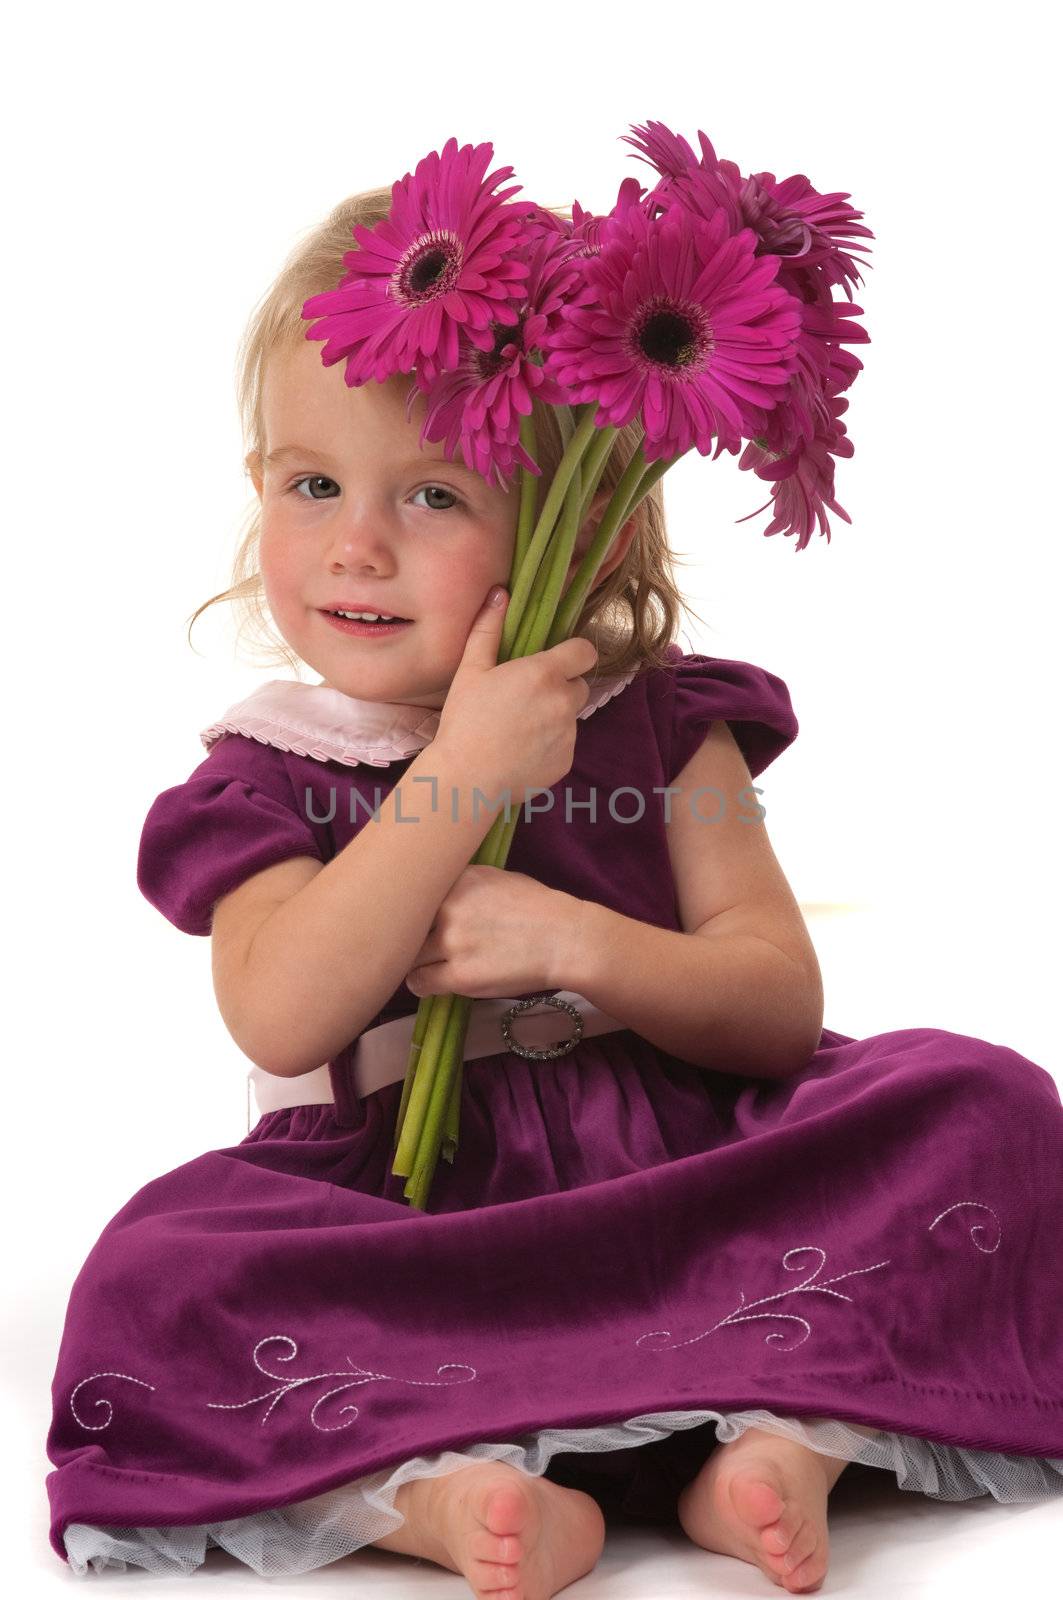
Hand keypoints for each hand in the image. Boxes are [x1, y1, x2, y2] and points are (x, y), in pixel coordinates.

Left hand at [404, 865, 581, 999]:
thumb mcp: (499, 879)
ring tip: (422, 965)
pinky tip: (427, 982)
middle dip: (408, 935)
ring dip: (414, 961)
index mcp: (460, 879)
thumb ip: (465, 885)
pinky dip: (421, 984)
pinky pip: (421, 981)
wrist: (565, 939)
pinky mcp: (459, 975)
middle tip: (410, 944)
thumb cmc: (539, 908)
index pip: (414, 892)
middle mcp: (450, 906)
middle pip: (407, 924)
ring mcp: (452, 941)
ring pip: (410, 955)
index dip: (411, 907)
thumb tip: (440, 894)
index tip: (411, 917)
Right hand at [434, 586, 598, 795]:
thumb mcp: (471, 671)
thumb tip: (500, 593)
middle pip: (580, 686)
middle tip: (527, 699)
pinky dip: (550, 745)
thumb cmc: (465, 721)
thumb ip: (488, 629)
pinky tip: (521, 750)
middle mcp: (564, 702)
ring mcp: (569, 734)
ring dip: (554, 717)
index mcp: (544, 674)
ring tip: (518, 728)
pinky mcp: (566, 761)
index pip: (585, 651)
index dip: (575, 654)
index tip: (559, 660)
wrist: (467, 779)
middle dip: (561, 688)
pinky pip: (565, 744)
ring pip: (571, 717)